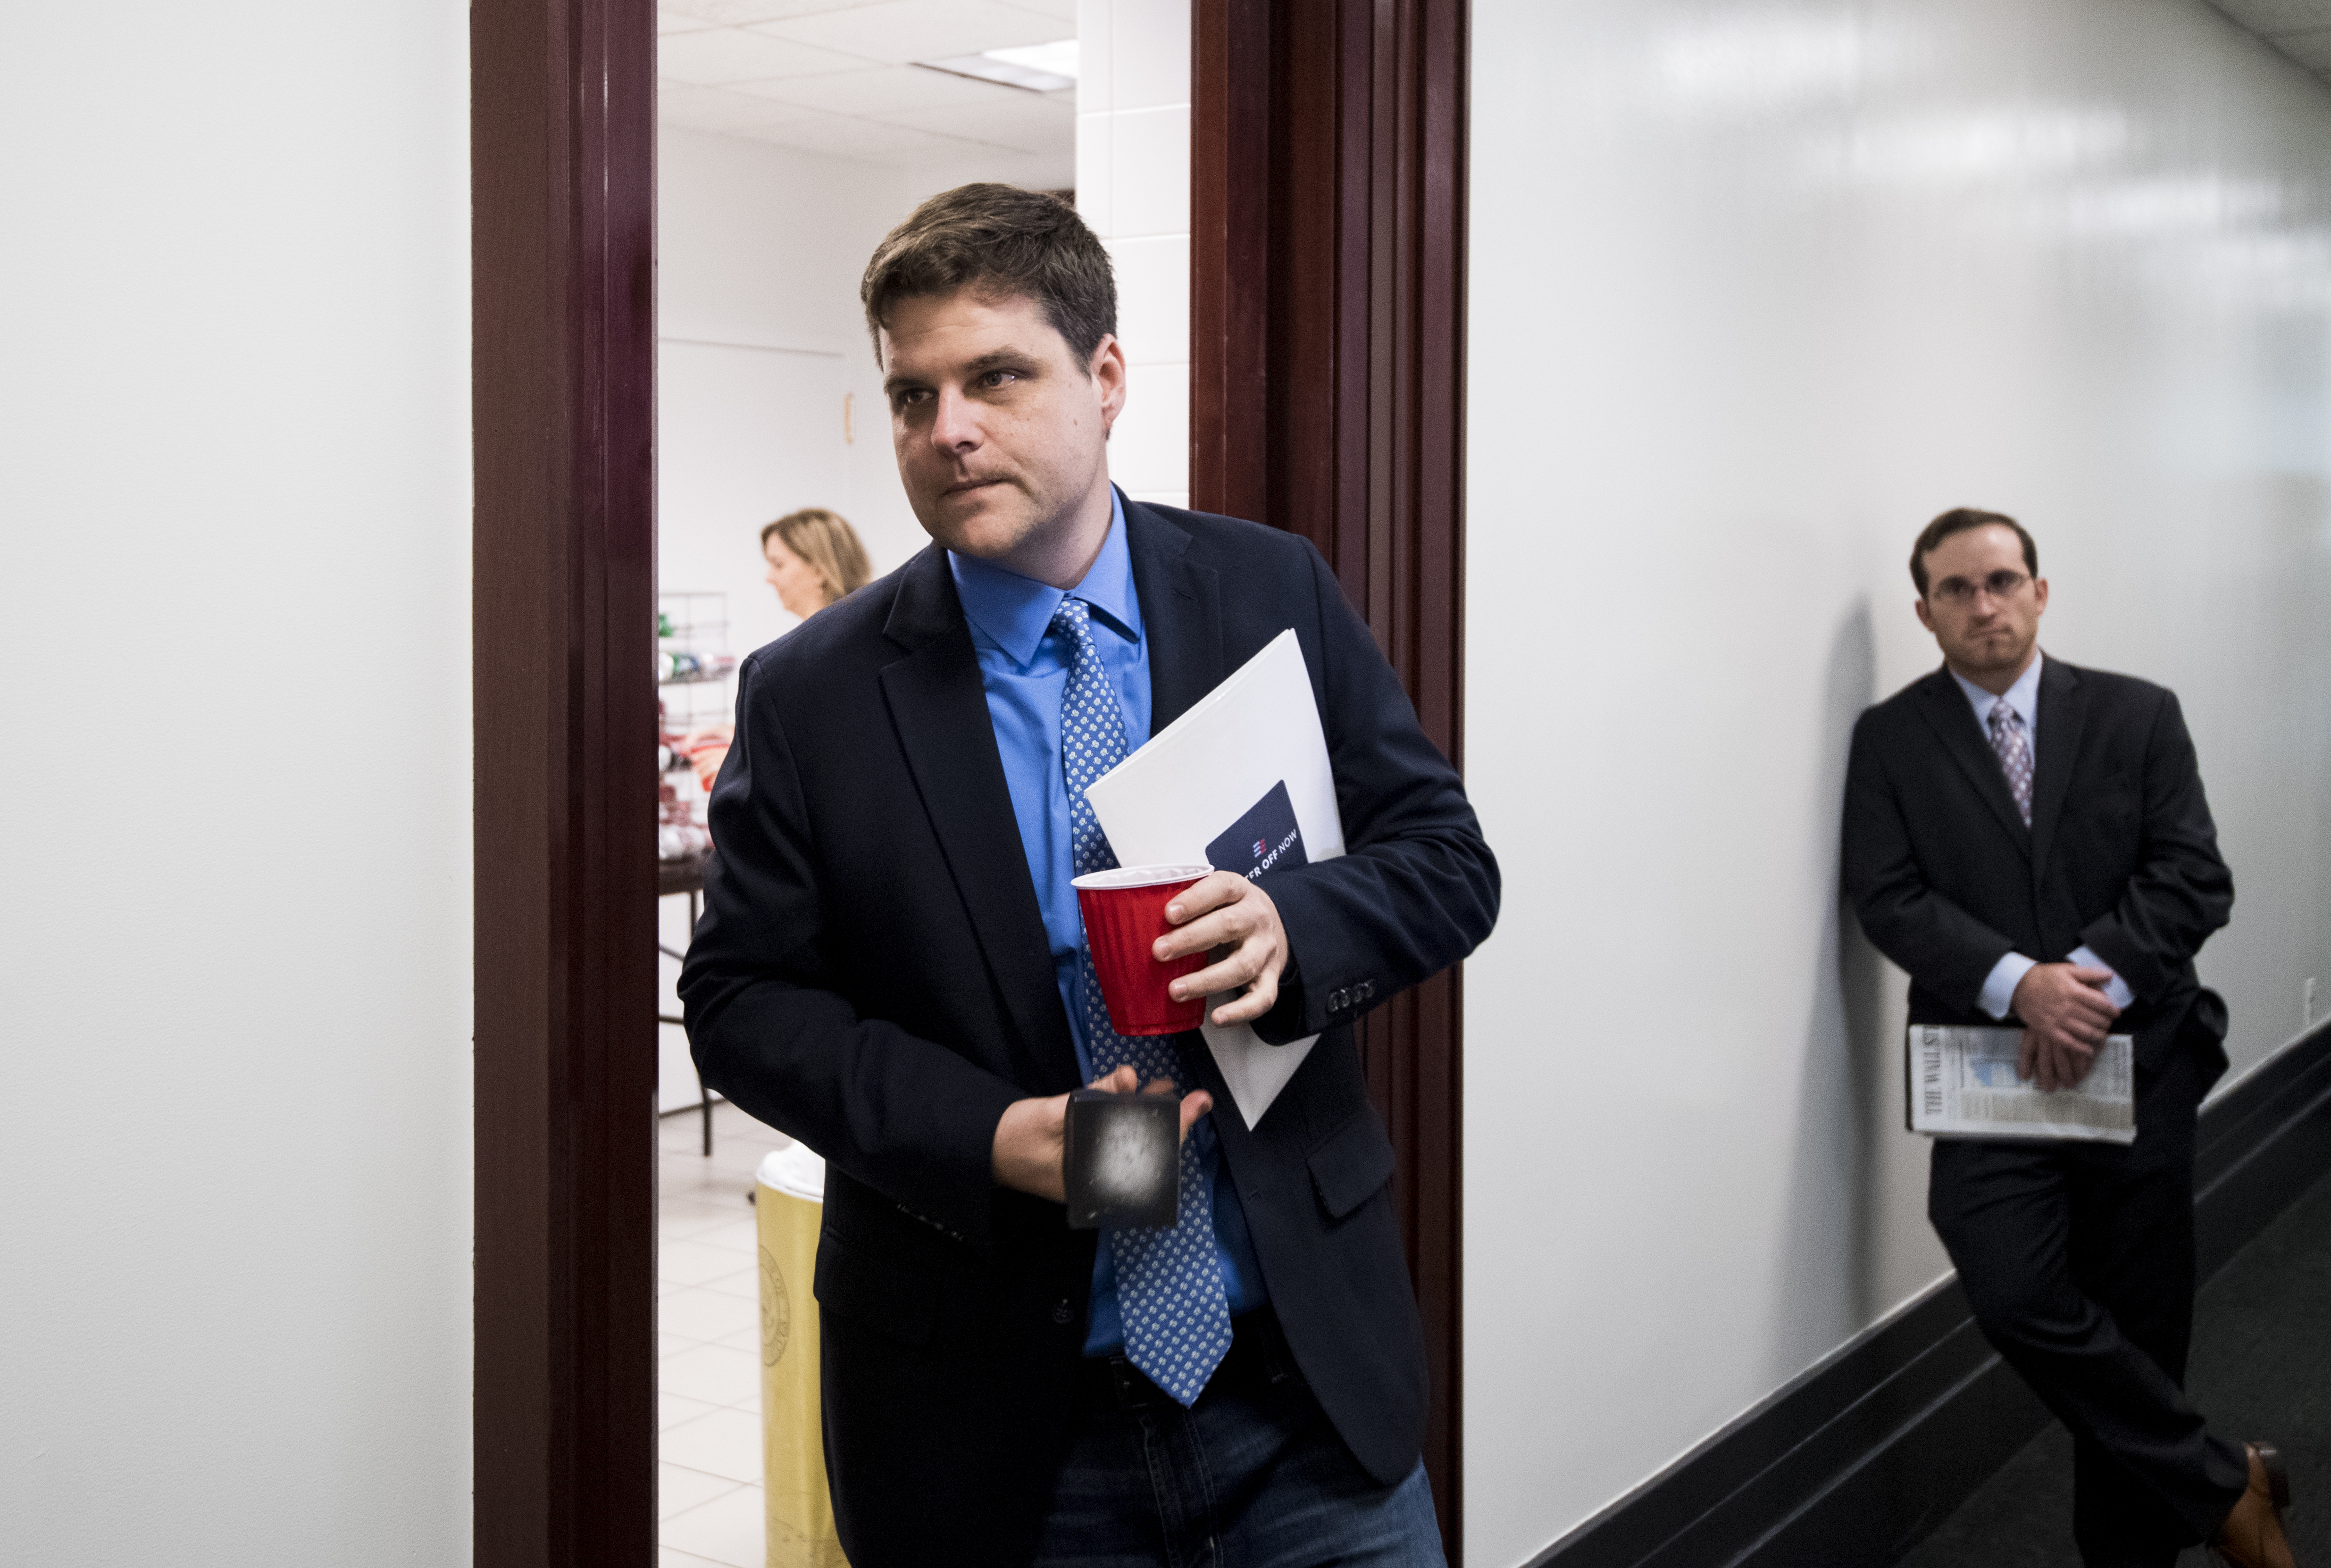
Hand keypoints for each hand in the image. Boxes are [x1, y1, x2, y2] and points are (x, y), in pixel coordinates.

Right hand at [990, 1064, 1213, 1201]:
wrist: (983, 1148)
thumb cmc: (1015, 1138)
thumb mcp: (1055, 1113)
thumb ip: (1094, 1097)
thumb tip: (1128, 1078)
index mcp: (1096, 1180)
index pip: (1147, 1155)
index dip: (1175, 1128)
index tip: (1196, 1106)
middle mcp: (1100, 1178)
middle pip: (1146, 1149)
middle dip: (1170, 1120)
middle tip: (1195, 1097)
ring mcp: (1093, 1165)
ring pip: (1133, 1139)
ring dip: (1149, 1113)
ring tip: (1165, 1087)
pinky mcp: (1085, 1151)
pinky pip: (1114, 1134)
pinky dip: (1125, 1113)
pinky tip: (1131, 1090)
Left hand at [1154, 870, 1288, 1027]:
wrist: (1274, 927)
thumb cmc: (1230, 910)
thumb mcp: (1215, 896)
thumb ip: (1187, 902)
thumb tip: (1138, 916)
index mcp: (1240, 891)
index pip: (1222, 888)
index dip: (1196, 900)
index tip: (1169, 913)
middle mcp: (1257, 918)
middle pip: (1229, 926)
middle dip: (1191, 939)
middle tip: (1159, 952)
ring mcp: (1266, 949)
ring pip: (1242, 966)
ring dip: (1206, 980)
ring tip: (1175, 990)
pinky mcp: (1271, 977)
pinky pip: (1262, 998)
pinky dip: (1240, 1011)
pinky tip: (1217, 1018)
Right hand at [2012, 963, 2120, 1090]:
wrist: (2018, 986)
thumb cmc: (2044, 977)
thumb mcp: (2067, 969)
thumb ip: (2090, 973)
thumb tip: (2110, 975)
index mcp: (2074, 991)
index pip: (2102, 1004)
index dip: (2112, 1010)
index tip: (2116, 1012)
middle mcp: (2068, 1007)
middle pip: (2096, 1019)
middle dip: (2106, 1022)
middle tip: (2108, 1023)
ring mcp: (2058, 1020)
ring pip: (2086, 1032)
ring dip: (2098, 1035)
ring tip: (2101, 1034)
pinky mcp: (2049, 1030)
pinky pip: (2069, 1042)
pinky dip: (2081, 1048)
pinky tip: (2089, 1049)